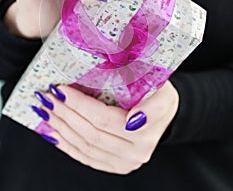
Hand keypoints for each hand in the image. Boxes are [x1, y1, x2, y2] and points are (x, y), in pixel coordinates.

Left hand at [35, 80, 178, 174]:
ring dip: (61, 128)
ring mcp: (124, 162)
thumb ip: (152, 105)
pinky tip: (53, 132)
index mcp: (145, 132)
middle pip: (91, 133)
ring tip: (46, 111)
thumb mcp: (163, 90)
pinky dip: (66, 144)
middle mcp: (135, 152)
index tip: (62, 89)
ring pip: (84, 147)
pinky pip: (85, 158)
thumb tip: (134, 120)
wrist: (166, 112)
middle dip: (65, 114)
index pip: (103, 119)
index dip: (79, 105)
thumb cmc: (159, 94)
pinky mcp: (114, 166)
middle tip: (49, 97)